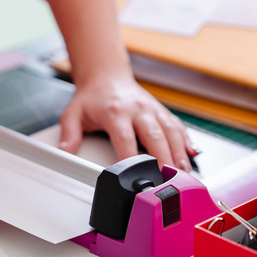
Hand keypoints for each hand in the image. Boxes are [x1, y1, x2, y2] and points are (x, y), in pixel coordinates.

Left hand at [57, 75, 197, 170]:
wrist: (106, 75)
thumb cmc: (91, 98)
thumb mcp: (73, 114)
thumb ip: (69, 135)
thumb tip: (64, 153)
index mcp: (116, 112)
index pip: (126, 139)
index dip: (132, 160)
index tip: (137, 177)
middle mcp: (138, 109)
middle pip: (155, 137)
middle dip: (164, 160)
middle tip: (170, 182)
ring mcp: (152, 109)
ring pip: (171, 132)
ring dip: (179, 153)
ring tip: (185, 174)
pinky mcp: (161, 111)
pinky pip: (177, 126)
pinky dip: (186, 141)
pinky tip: (192, 155)